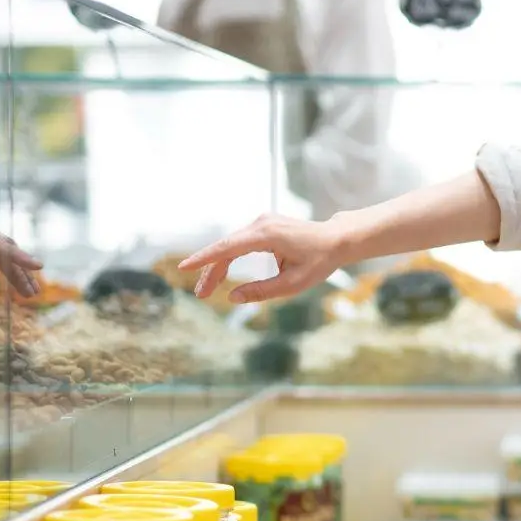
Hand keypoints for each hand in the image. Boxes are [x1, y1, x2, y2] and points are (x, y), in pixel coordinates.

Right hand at [181, 214, 346, 304]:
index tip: (184, 267)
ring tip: (206, 289)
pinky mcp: (264, 226)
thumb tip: (232, 298)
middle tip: (200, 294)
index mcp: (267, 235)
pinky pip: (239, 243)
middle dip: (210, 271)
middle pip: (226, 248)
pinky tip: (220, 273)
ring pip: (231, 246)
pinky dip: (229, 258)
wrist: (336, 240)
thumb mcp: (292, 284)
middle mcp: (261, 224)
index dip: (204, 258)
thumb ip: (261, 291)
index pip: (227, 247)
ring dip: (218, 266)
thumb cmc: (319, 261)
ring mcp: (262, 222)